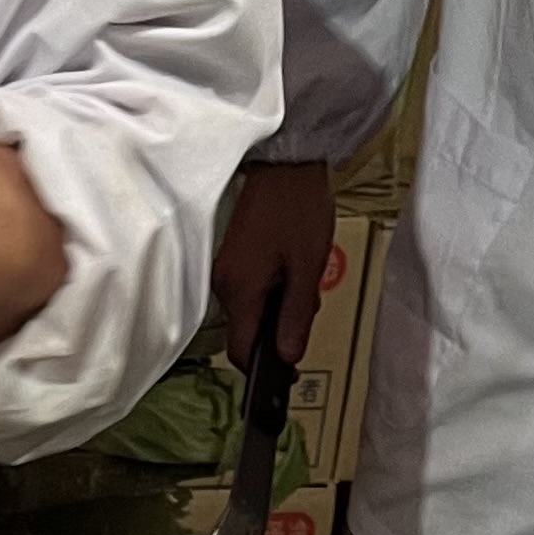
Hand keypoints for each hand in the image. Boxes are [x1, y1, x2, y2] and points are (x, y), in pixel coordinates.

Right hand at [213, 161, 334, 367]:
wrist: (284, 161)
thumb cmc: (297, 208)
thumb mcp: (307, 267)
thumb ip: (295, 317)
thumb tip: (287, 357)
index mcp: (240, 291)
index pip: (240, 351)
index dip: (262, 369)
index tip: (288, 373)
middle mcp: (225, 285)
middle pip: (247, 331)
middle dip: (277, 332)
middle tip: (308, 310)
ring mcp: (225, 271)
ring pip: (250, 311)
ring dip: (277, 309)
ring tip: (304, 281)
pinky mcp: (232, 258)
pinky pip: (249, 291)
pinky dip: (271, 291)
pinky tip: (291, 271)